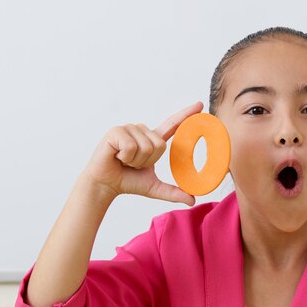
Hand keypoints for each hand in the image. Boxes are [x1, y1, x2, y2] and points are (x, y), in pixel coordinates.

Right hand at [81, 100, 203, 205]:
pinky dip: (125, 158)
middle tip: (134, 164)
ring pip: (146, 146)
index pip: (173, 125)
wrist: (106, 185)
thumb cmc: (128, 181)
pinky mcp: (116, 131)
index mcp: (153, 140)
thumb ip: (174, 192)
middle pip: (160, 145)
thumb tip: (192, 201)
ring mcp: (129, 128)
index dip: (186, 115)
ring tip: (124, 161)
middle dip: (148, 161)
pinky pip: (132, 147)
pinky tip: (117, 157)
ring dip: (136, 161)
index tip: (200, 104)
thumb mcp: (155, 188)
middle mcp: (142, 130)